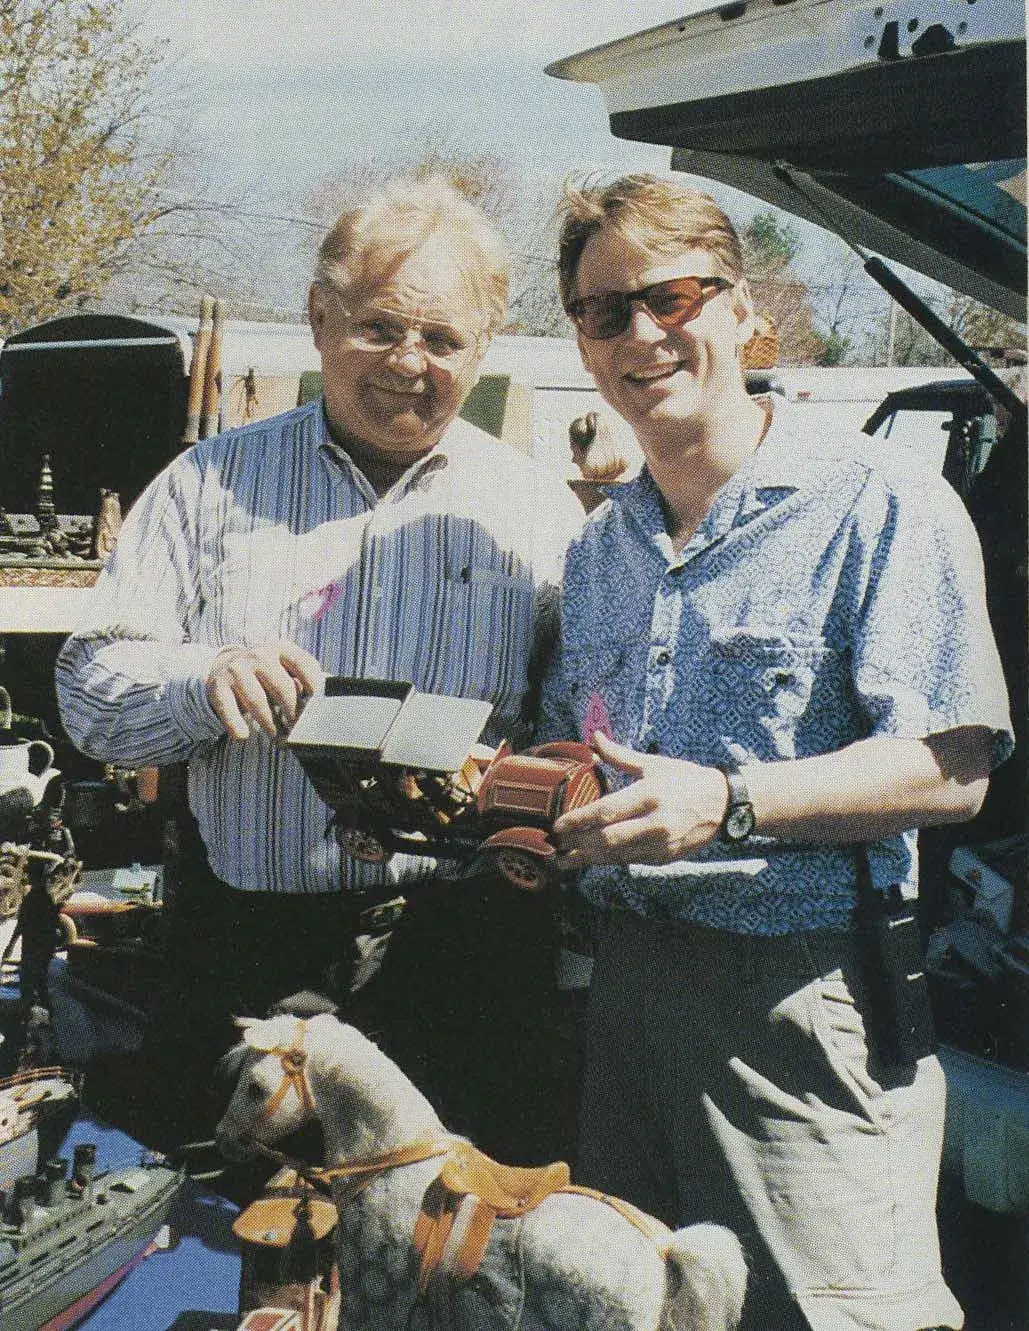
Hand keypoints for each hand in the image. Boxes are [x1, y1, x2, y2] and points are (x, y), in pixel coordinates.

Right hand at [206, 641, 323, 741]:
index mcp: (281, 649)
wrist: (223, 666)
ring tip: (280, 740)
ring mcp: (236, 669)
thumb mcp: (285, 668)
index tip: (317, 705)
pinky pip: (229, 710)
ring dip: (271, 726)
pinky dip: (237, 726)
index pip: (304, 664)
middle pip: (282, 687)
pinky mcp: (217, 686)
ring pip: (258, 702)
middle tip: (298, 732)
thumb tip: (333, 691)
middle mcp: (259, 655)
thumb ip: (306, 678)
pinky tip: (244, 736)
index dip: (314, 685)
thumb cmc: (265, 674)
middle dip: (293, 714)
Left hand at [552, 732, 727, 868]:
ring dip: (588, 859)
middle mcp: (655, 822)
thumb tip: (594, 737)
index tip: (557, 826)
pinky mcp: (665, 858)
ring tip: (564, 860)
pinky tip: (591, 860)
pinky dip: (609, 861)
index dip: (578, 821)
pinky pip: (630, 861)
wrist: (724, 805)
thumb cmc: (686, 780)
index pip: (606, 811)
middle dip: (578, 844)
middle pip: (607, 839)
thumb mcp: (654, 764)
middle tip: (555, 844)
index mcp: (649, 795)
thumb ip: (619, 755)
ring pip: (617, 856)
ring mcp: (661, 844)